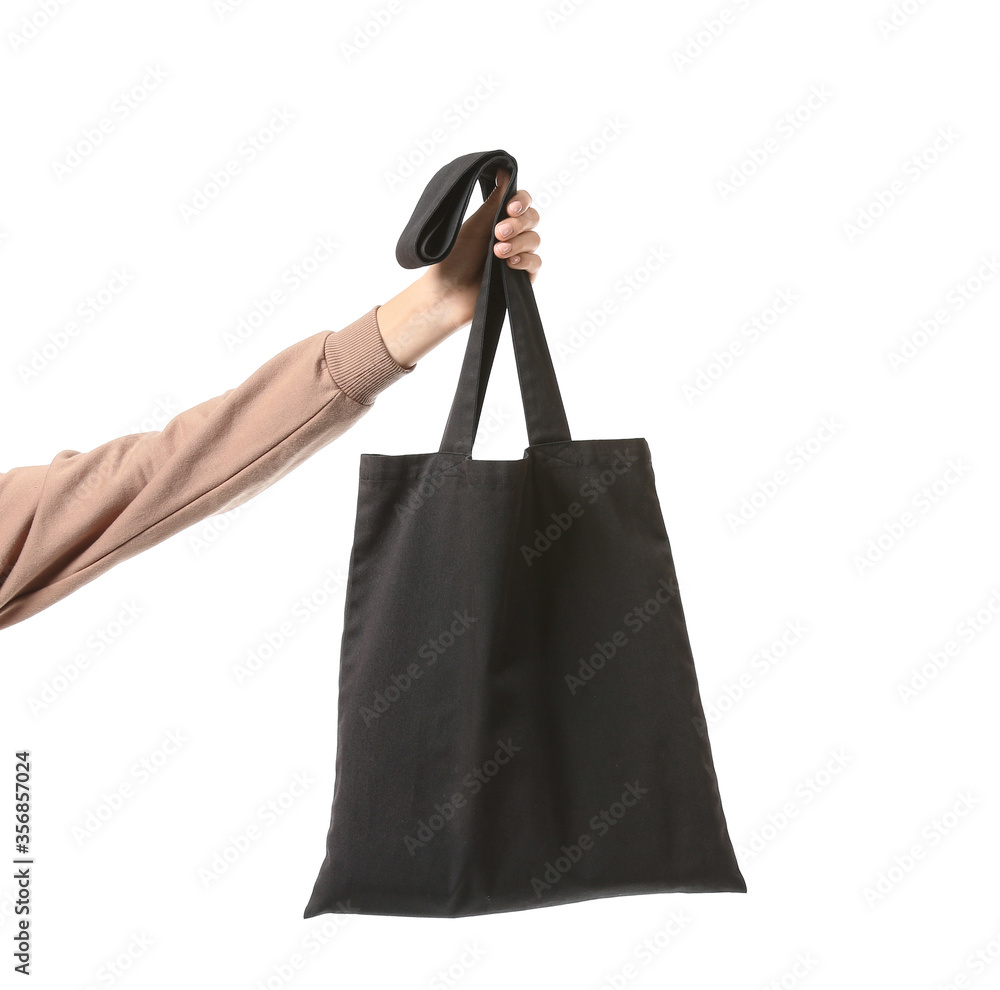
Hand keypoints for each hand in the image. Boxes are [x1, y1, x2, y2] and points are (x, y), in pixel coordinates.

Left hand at [375, 168, 541, 367]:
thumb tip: (506, 171)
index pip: (522, 202)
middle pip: (533, 218)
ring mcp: (517, 257)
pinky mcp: (521, 279)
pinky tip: (509, 264)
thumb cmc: (453, 259)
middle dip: (518, 223)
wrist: (447, 294)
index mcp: (497, 219)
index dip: (521, 201)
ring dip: (518, 242)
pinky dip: (525, 260)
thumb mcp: (475, 224)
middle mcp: (510, 236)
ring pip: (535, 240)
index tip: (510, 208)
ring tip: (497, 252)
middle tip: (498, 232)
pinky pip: (536, 263)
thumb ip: (495, 200)